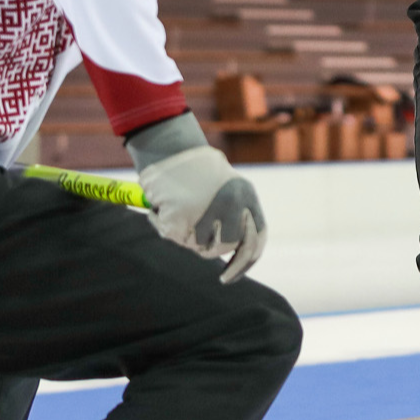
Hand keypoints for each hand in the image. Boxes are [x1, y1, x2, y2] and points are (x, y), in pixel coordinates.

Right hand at [128, 112, 266, 281]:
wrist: (168, 144)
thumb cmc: (195, 169)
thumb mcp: (228, 188)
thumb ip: (236, 215)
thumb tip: (233, 252)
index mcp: (247, 195)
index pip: (257, 238)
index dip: (247, 261)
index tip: (235, 275)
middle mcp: (232, 205)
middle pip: (229, 247)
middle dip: (225, 262)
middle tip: (221, 274)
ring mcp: (207, 212)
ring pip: (202, 246)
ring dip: (191, 238)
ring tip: (180, 211)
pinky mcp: (181, 216)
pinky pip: (176, 237)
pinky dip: (164, 225)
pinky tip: (162, 206)